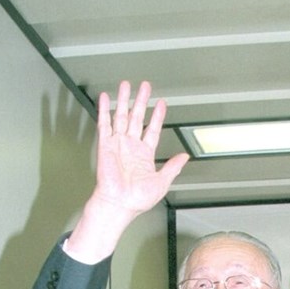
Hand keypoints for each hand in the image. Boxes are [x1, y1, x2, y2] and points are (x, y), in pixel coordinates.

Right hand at [93, 80, 188, 215]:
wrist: (119, 204)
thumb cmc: (137, 199)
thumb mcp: (162, 182)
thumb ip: (173, 167)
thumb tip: (185, 157)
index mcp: (144, 155)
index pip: (152, 130)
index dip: (158, 116)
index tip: (162, 103)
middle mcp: (131, 147)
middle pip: (137, 118)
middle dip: (141, 101)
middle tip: (144, 86)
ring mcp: (118, 144)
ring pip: (122, 116)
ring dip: (124, 100)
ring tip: (126, 84)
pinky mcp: (105, 145)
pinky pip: (104, 124)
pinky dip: (104, 110)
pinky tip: (105, 98)